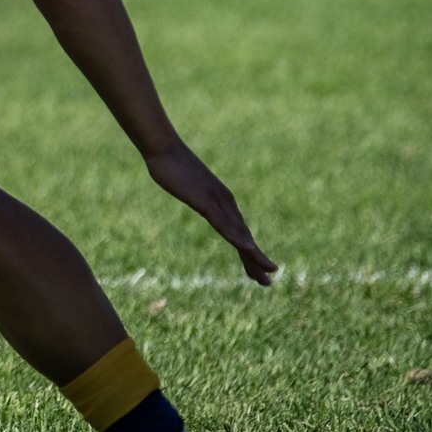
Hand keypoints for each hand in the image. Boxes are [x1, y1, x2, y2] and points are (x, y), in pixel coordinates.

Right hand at [144, 142, 277, 285]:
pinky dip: (239, 240)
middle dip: (256, 261)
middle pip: (244, 237)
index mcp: (221, 200)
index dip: (248, 252)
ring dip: (255, 257)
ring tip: (267, 275)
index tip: (256, 270)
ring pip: (240, 235)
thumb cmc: (169, 164)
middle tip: (268, 283)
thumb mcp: (184, 184)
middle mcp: (225, 203)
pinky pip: (225, 226)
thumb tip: (187, 192)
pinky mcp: (207, 202)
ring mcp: (218, 203)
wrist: (164, 148)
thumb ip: (190, 192)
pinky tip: (249, 252)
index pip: (238, 231)